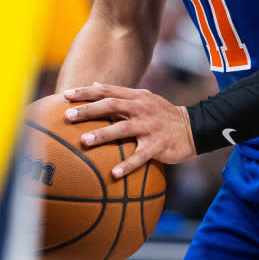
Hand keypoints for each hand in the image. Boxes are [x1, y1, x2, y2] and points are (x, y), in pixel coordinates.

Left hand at [63, 83, 195, 177]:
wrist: (193, 128)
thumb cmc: (162, 114)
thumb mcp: (143, 98)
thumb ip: (120, 94)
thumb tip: (95, 85)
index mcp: (136, 96)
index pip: (107, 90)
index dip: (86, 92)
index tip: (66, 95)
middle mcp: (141, 108)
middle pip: (112, 105)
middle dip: (89, 110)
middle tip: (68, 116)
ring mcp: (150, 126)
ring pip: (124, 129)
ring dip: (103, 135)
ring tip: (84, 141)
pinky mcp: (158, 145)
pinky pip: (140, 156)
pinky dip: (127, 165)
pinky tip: (114, 174)